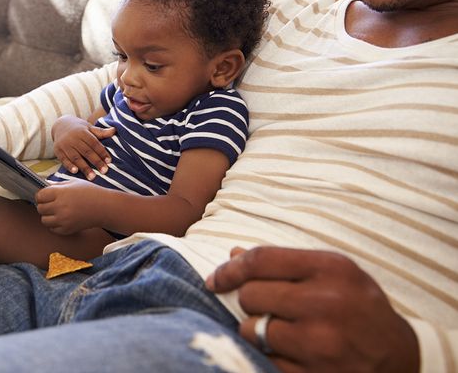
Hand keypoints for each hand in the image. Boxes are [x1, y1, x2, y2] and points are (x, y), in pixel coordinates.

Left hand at [36, 179, 108, 234]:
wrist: (104, 207)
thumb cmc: (90, 193)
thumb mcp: (73, 182)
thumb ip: (57, 185)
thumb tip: (45, 187)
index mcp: (60, 193)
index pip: (39, 196)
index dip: (41, 195)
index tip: (45, 196)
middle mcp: (60, 207)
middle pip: (40, 208)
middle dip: (44, 205)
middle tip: (51, 203)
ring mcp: (63, 219)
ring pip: (44, 220)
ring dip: (48, 216)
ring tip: (56, 212)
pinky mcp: (67, 229)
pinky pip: (52, 229)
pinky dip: (55, 225)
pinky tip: (62, 219)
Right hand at [51, 115, 115, 178]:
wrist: (60, 125)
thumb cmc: (79, 129)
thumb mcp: (89, 128)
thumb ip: (101, 132)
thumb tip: (114, 130)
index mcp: (83, 132)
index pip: (94, 143)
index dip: (102, 152)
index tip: (109, 161)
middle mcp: (73, 138)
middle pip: (86, 151)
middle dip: (96, 161)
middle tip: (104, 171)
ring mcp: (64, 144)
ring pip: (76, 157)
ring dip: (84, 167)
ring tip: (92, 177)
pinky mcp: (57, 150)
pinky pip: (64, 159)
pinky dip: (69, 165)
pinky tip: (75, 171)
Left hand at [206, 246, 419, 372]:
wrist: (399, 357)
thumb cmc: (358, 307)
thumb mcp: (333, 274)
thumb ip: (284, 264)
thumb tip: (233, 255)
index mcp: (331, 269)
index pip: (261, 260)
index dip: (230, 269)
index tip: (216, 279)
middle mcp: (326, 303)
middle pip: (251, 295)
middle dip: (250, 302)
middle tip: (268, 309)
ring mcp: (321, 343)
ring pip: (252, 330)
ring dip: (256, 332)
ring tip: (282, 332)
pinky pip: (265, 361)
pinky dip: (269, 357)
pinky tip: (291, 354)